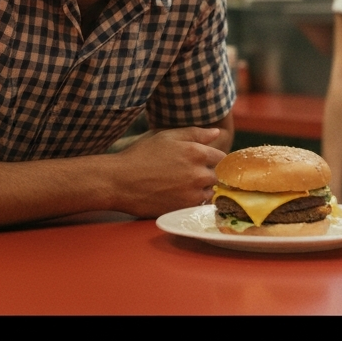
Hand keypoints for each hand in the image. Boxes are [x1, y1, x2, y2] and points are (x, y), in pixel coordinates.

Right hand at [108, 126, 224, 217]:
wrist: (120, 182)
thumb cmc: (141, 155)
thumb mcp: (167, 136)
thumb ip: (195, 133)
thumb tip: (216, 132)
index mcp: (196, 152)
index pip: (221, 157)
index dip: (213, 159)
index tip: (204, 161)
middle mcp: (199, 174)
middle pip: (217, 176)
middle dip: (207, 174)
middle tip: (189, 173)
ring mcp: (192, 194)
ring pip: (209, 192)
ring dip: (201, 189)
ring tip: (181, 184)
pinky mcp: (184, 209)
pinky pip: (198, 205)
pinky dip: (192, 200)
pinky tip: (177, 194)